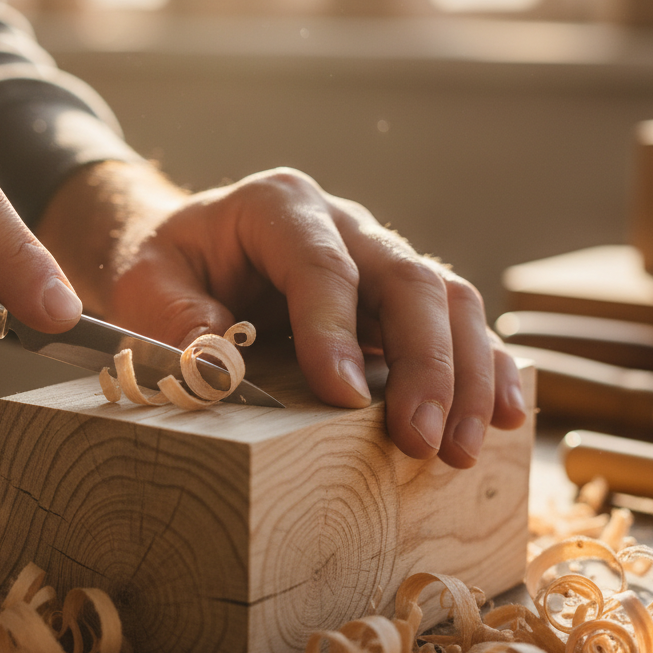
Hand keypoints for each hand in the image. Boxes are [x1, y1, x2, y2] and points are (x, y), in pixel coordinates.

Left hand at [38, 161, 525, 467]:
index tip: (344, 397)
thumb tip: (220, 371)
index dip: (335, 329)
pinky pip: (456, 323)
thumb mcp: (147, 285)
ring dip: (465, 375)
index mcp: (279, 205)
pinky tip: (504, 414)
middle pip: (405, 278)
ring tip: (461, 447)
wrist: (190, 251)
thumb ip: (177, 320)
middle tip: (420, 438)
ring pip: (446, 300)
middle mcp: (343, 223)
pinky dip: (486, 367)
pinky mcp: (397, 297)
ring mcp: (379, 256)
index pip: (321, 263)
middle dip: (423, 363)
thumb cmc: (168, 266)